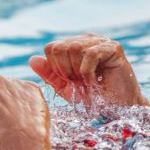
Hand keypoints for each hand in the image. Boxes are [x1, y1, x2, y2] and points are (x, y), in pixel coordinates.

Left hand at [29, 33, 148, 107]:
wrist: (117, 109)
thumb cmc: (93, 98)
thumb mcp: (66, 87)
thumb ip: (50, 74)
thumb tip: (32, 60)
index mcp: (73, 47)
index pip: (51, 47)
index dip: (55, 67)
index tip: (68, 81)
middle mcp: (86, 40)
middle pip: (59, 47)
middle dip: (64, 70)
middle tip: (78, 82)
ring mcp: (101, 42)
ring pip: (74, 47)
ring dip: (76, 71)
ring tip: (86, 81)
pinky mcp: (113, 48)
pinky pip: (91, 53)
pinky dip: (88, 71)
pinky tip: (94, 80)